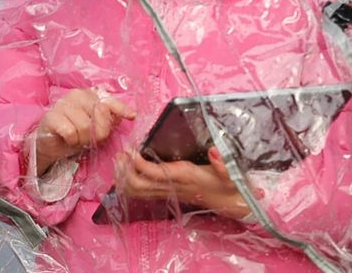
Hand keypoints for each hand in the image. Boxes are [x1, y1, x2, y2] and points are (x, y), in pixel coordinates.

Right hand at [34, 89, 135, 175]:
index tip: (132, 116)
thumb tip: (129, 115)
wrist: (50, 144)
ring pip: (85, 126)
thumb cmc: (75, 132)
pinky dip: (72, 140)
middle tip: (90, 138)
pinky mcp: (51, 116)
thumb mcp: (95, 127)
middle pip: (99, 115)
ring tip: (77, 139)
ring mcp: (63, 104)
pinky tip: (68, 139)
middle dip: (99, 133)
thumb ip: (110, 119)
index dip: (121, 109)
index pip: (109, 101)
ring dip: (83, 139)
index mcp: (90, 95)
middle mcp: (77, 95)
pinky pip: (70, 131)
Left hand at [114, 147, 256, 220]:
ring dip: (123, 178)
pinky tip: (126, 172)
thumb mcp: (231, 173)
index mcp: (183, 176)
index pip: (153, 172)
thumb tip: (214, 150)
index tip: (130, 149)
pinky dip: (129, 185)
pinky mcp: (166, 194)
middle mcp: (172, 186)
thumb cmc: (229, 185)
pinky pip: (141, 194)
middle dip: (124, 170)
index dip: (137, 162)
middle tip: (119, 154)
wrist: (230, 202)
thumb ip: (223, 163)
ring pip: (137, 192)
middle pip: (138, 185)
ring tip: (119, 161)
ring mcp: (168, 192)